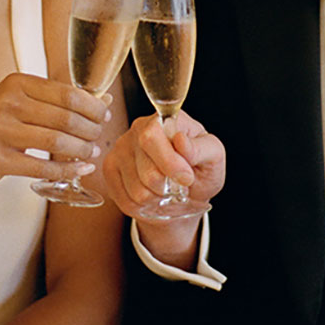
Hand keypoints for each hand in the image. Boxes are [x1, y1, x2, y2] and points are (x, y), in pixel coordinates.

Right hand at [0, 73, 109, 188]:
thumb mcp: (18, 103)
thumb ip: (56, 100)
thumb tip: (103, 99)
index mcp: (16, 83)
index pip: (67, 94)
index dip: (92, 106)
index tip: (104, 114)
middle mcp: (6, 103)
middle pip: (65, 117)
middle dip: (90, 129)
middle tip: (99, 136)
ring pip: (56, 141)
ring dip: (81, 150)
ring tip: (91, 152)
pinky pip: (42, 166)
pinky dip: (66, 170)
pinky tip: (79, 170)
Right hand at [102, 110, 225, 215]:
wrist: (184, 193)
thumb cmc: (200, 169)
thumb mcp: (214, 157)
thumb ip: (202, 148)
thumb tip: (180, 141)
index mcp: (165, 119)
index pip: (152, 135)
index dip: (170, 163)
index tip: (187, 178)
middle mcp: (138, 127)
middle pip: (146, 169)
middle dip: (168, 187)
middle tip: (179, 187)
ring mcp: (121, 148)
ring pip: (137, 190)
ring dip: (158, 199)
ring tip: (166, 191)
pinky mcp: (110, 168)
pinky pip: (126, 199)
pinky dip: (145, 206)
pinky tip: (153, 197)